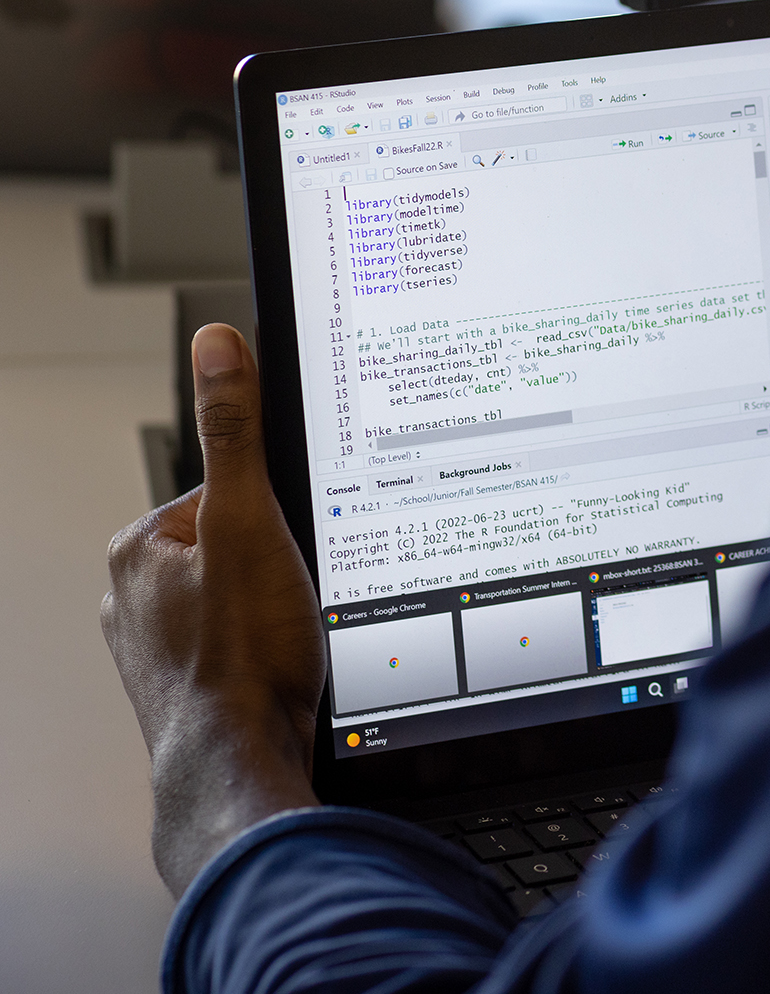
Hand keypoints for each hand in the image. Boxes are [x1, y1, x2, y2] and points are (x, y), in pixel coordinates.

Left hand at [102, 324, 323, 896]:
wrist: (240, 762)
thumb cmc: (242, 652)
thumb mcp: (250, 520)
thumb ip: (235, 430)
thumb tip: (218, 346)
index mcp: (139, 548)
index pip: (227, 493)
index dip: (279, 513)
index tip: (298, 547)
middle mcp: (132, 598)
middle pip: (238, 546)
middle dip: (278, 566)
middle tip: (298, 597)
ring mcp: (156, 647)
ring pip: (241, 599)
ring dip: (275, 613)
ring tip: (290, 638)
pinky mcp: (187, 687)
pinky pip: (242, 645)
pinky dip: (267, 653)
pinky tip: (284, 669)